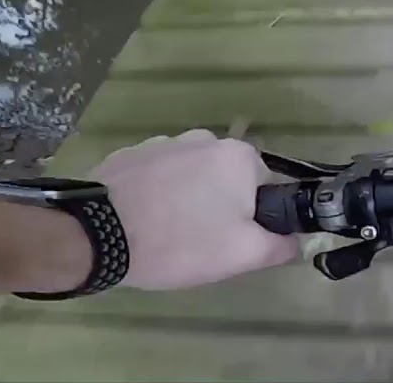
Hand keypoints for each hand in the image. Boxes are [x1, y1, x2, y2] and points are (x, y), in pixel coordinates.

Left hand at [89, 129, 298, 289]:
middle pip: (228, 178)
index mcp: (239, 156)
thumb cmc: (179, 242)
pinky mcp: (129, 153)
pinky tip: (141, 220)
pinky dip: (156, 194)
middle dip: (221, 206)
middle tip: (202, 241)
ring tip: (167, 232)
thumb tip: (297, 240)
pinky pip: (157, 175)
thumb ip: (280, 245)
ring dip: (187, 198)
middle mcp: (205, 138)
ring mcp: (164, 142)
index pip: (265, 186)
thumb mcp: (242, 254)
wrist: (95, 234)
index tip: (234, 241)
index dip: (255, 218)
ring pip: (192, 175)